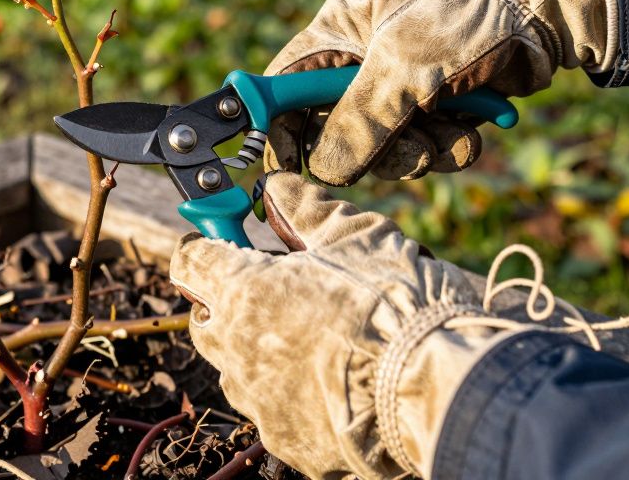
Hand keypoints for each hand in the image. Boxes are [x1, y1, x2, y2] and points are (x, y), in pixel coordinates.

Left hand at [169, 174, 511, 478]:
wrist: (437, 390)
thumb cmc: (397, 306)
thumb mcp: (355, 236)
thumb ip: (304, 209)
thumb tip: (276, 187)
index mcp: (244, 291)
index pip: (191, 259)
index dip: (208, 243)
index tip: (228, 238)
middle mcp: (237, 349)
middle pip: (205, 320)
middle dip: (227, 304)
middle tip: (273, 292)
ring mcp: (259, 400)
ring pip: (238, 370)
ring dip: (260, 352)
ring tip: (316, 342)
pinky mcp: (286, 440)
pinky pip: (274, 412)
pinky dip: (293, 396)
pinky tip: (333, 385)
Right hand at [266, 0, 614, 185]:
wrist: (545, 12)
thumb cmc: (465, 19)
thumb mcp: (404, 69)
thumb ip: (360, 122)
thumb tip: (323, 169)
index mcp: (337, 35)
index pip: (286, 89)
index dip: (281, 129)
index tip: (288, 167)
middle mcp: (361, 63)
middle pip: (335, 132)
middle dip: (373, 151)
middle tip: (409, 153)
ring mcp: (399, 88)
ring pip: (383, 149)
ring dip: (417, 155)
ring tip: (449, 139)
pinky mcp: (435, 108)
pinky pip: (424, 148)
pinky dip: (447, 150)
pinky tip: (471, 136)